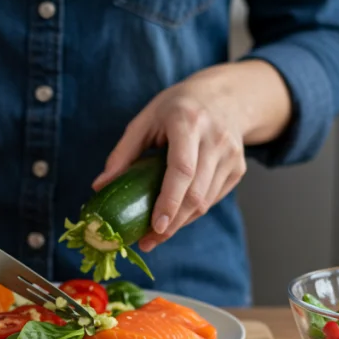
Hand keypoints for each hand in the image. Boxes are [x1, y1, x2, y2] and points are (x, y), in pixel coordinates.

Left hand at [92, 60, 291, 251]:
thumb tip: (100, 186)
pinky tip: (175, 217)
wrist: (226, 96)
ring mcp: (231, 155)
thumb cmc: (178, 107)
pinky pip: (213, 199)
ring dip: (180, 223)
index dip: (169, 201)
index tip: (154, 226)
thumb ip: (123, 153)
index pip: (182, 169)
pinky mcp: (238, 169)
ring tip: (156, 235)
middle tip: (148, 241)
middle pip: (196, 193)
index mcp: (188, 122)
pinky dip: (192, 212)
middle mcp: (215, 139)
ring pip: (206, 202)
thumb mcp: (146, 119)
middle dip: (172, 223)